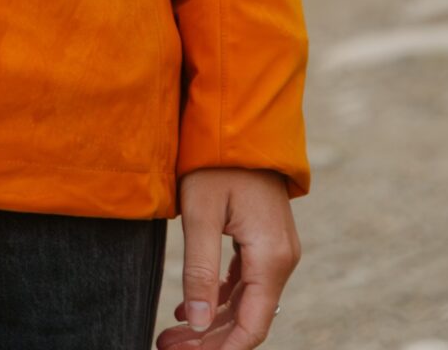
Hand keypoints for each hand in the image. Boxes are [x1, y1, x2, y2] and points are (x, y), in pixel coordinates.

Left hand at [154, 168, 300, 349]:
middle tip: (165, 345)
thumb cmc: (217, 161)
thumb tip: (197, 324)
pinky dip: (217, 299)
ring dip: (210, 321)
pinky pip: (244, 283)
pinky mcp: (265, 241)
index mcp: (271, 257)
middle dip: (208, 339)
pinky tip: (188, 310)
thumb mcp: (201, 214)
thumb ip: (199, 271)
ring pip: (244, 302)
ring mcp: (276, 250)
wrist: (241, 120)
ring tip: (170, 334)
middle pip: (247, 318)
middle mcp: (281, 259)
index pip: (252, 325)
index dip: (221, 349)